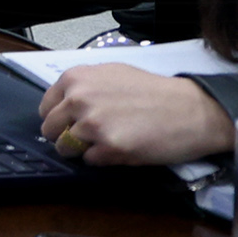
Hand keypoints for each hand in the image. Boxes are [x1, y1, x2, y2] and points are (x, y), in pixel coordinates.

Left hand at [36, 64, 234, 165]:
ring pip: (66, 148)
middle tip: (89, 139)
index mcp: (76, 79)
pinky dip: (103, 159)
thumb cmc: (155, 92)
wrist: (190, 110)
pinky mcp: (108, 148)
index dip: (58, 120)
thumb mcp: (112, 75)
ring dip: (83, 150)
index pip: (46, 108)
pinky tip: (122, 148)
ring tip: (108, 142)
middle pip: (50, 130)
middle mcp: (78, 99)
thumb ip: (84, 87)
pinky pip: (90, 161)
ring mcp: (92, 125)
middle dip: (66, 137)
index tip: (70, 125)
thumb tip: (64, 105)